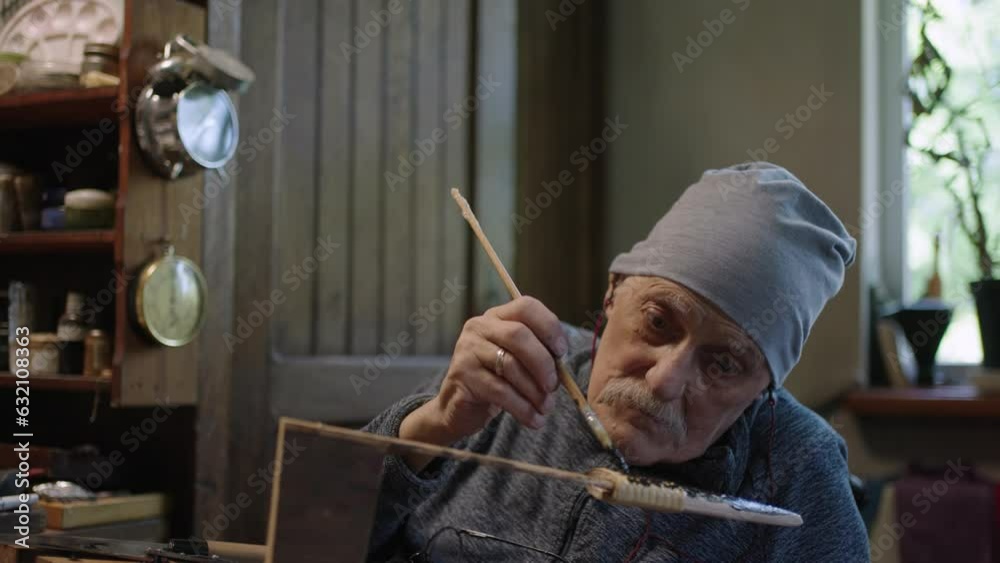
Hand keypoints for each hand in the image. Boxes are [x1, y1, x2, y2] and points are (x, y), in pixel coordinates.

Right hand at [400, 296, 567, 468]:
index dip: (549, 327)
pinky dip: (523, 408)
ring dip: (534, 391)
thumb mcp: (517, 360)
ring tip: (546, 407)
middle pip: (518, 335)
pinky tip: (533, 419)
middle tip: (554, 385)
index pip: (526, 307)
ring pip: (510, 366)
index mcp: (497, 317)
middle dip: (543, 362)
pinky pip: (500, 391)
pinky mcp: (462, 376)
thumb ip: (538, 355)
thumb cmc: (495, 379)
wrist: (459, 405)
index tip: (562, 352)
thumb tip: (563, 367)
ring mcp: (468, 350)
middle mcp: (479, 327)